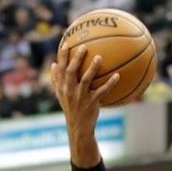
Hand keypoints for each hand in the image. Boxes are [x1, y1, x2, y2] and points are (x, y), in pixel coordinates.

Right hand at [50, 45, 118, 163]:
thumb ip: (56, 80)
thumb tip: (54, 64)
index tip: (66, 43)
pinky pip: (103, 91)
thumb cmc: (70, 108)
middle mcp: (70, 90)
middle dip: (76, 58)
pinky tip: (118, 76)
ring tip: (99, 57)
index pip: (60, 69)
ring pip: (86, 80)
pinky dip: (111, 83)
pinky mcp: (92, 102)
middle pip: (71, 72)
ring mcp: (81, 96)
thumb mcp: (60, 95)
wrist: (78, 127)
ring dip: (92, 68)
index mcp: (62, 87)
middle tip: (84, 47)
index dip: (62, 56)